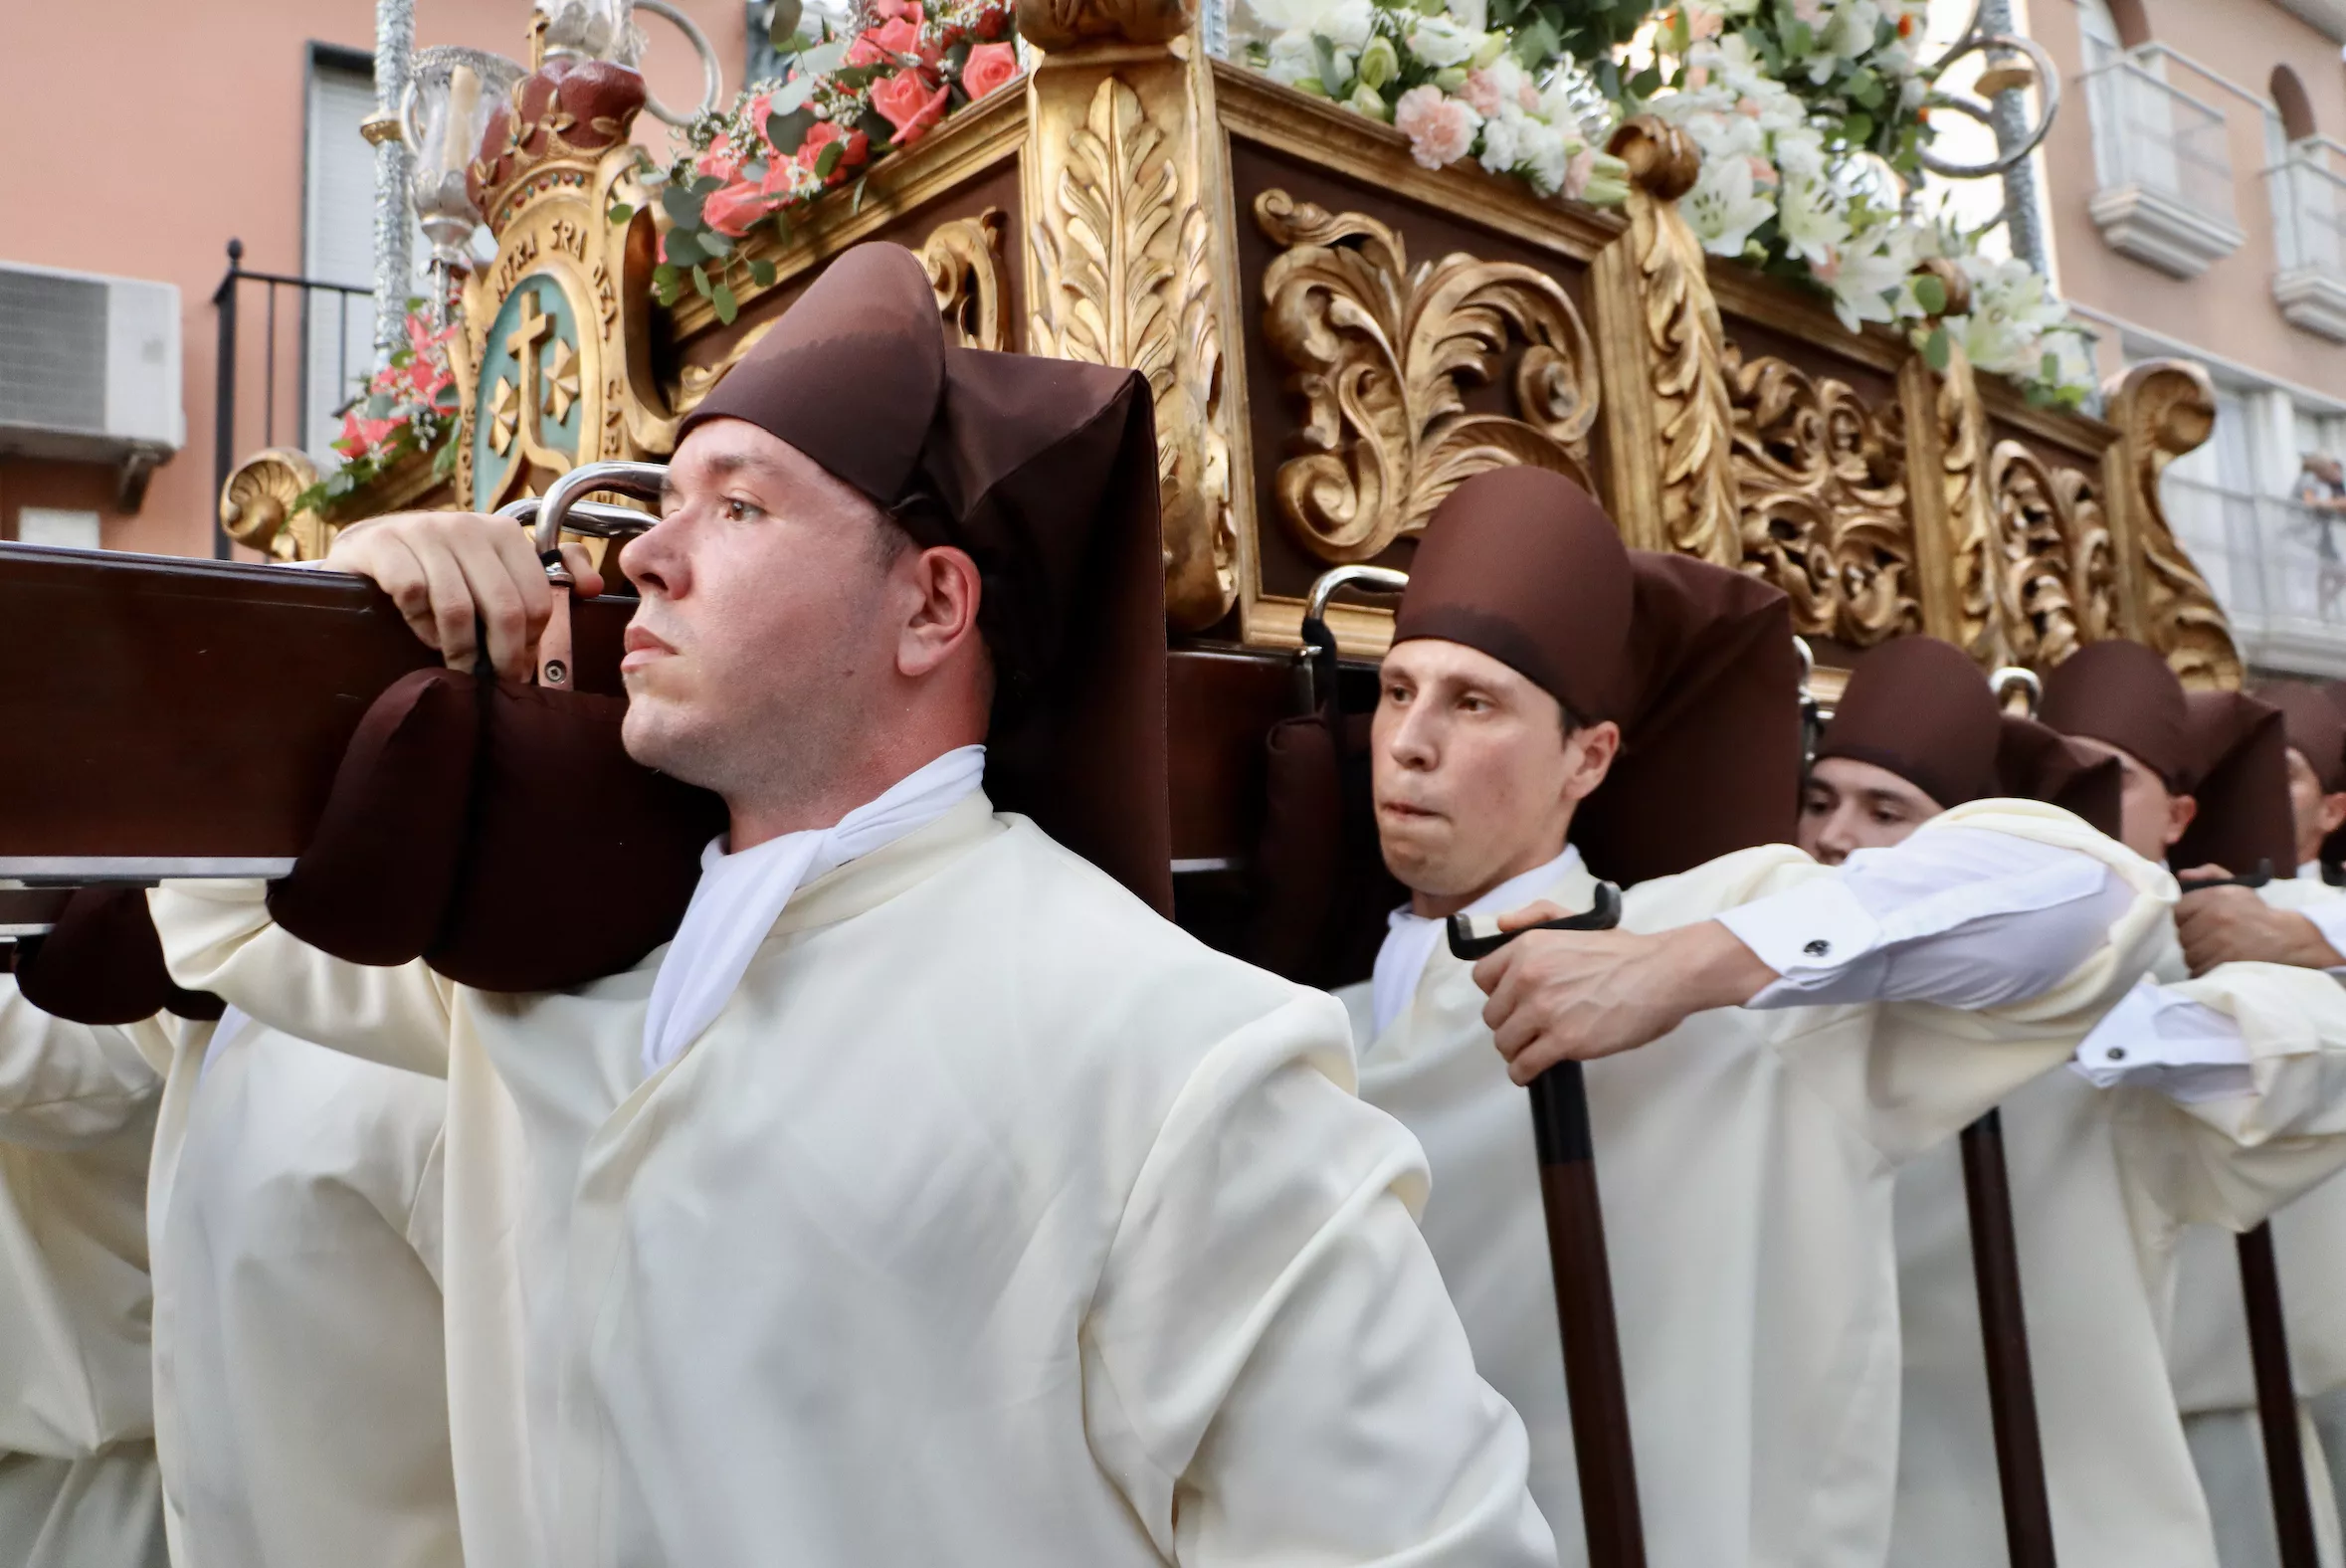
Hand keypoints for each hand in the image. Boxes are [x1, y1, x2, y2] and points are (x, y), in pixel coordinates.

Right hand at [327, 512, 603, 679]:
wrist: (369, 550)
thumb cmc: (442, 567)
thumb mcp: (496, 566)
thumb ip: (551, 571)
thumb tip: (593, 587)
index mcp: (504, 532)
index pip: (537, 599)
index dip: (531, 642)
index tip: (519, 665)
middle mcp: (467, 525)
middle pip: (504, 608)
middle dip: (503, 656)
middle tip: (495, 681)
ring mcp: (423, 531)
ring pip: (458, 608)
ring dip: (460, 650)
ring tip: (459, 667)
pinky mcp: (383, 544)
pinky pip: (414, 598)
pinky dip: (421, 626)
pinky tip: (423, 633)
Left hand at [1471, 906, 1777, 1082]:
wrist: (1662, 974)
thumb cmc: (1624, 952)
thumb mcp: (1574, 919)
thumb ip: (1534, 916)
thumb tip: (1500, 924)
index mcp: (1527, 948)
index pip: (1482, 977)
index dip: (1497, 992)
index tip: (1512, 1001)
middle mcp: (1528, 977)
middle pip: (1492, 1015)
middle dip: (1509, 1023)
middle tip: (1529, 1028)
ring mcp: (1544, 1010)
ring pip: (1505, 1042)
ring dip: (1516, 1050)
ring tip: (1532, 1050)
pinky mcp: (1564, 1041)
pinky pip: (1524, 1065)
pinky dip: (1524, 1073)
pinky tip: (1532, 1072)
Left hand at [2175, 884, 2342, 974]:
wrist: (2289, 939)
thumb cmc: (2257, 913)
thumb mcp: (2237, 886)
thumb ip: (2209, 874)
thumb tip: (2182, 875)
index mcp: (2216, 896)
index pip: (2178, 910)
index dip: (2184, 919)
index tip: (2193, 922)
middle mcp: (2216, 918)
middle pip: (2181, 935)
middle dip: (2191, 938)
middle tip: (2206, 939)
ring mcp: (2221, 943)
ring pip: (2189, 954)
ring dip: (2197, 956)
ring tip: (2213, 952)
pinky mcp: (2226, 965)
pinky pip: (2199, 970)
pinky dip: (2204, 970)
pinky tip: (2216, 964)